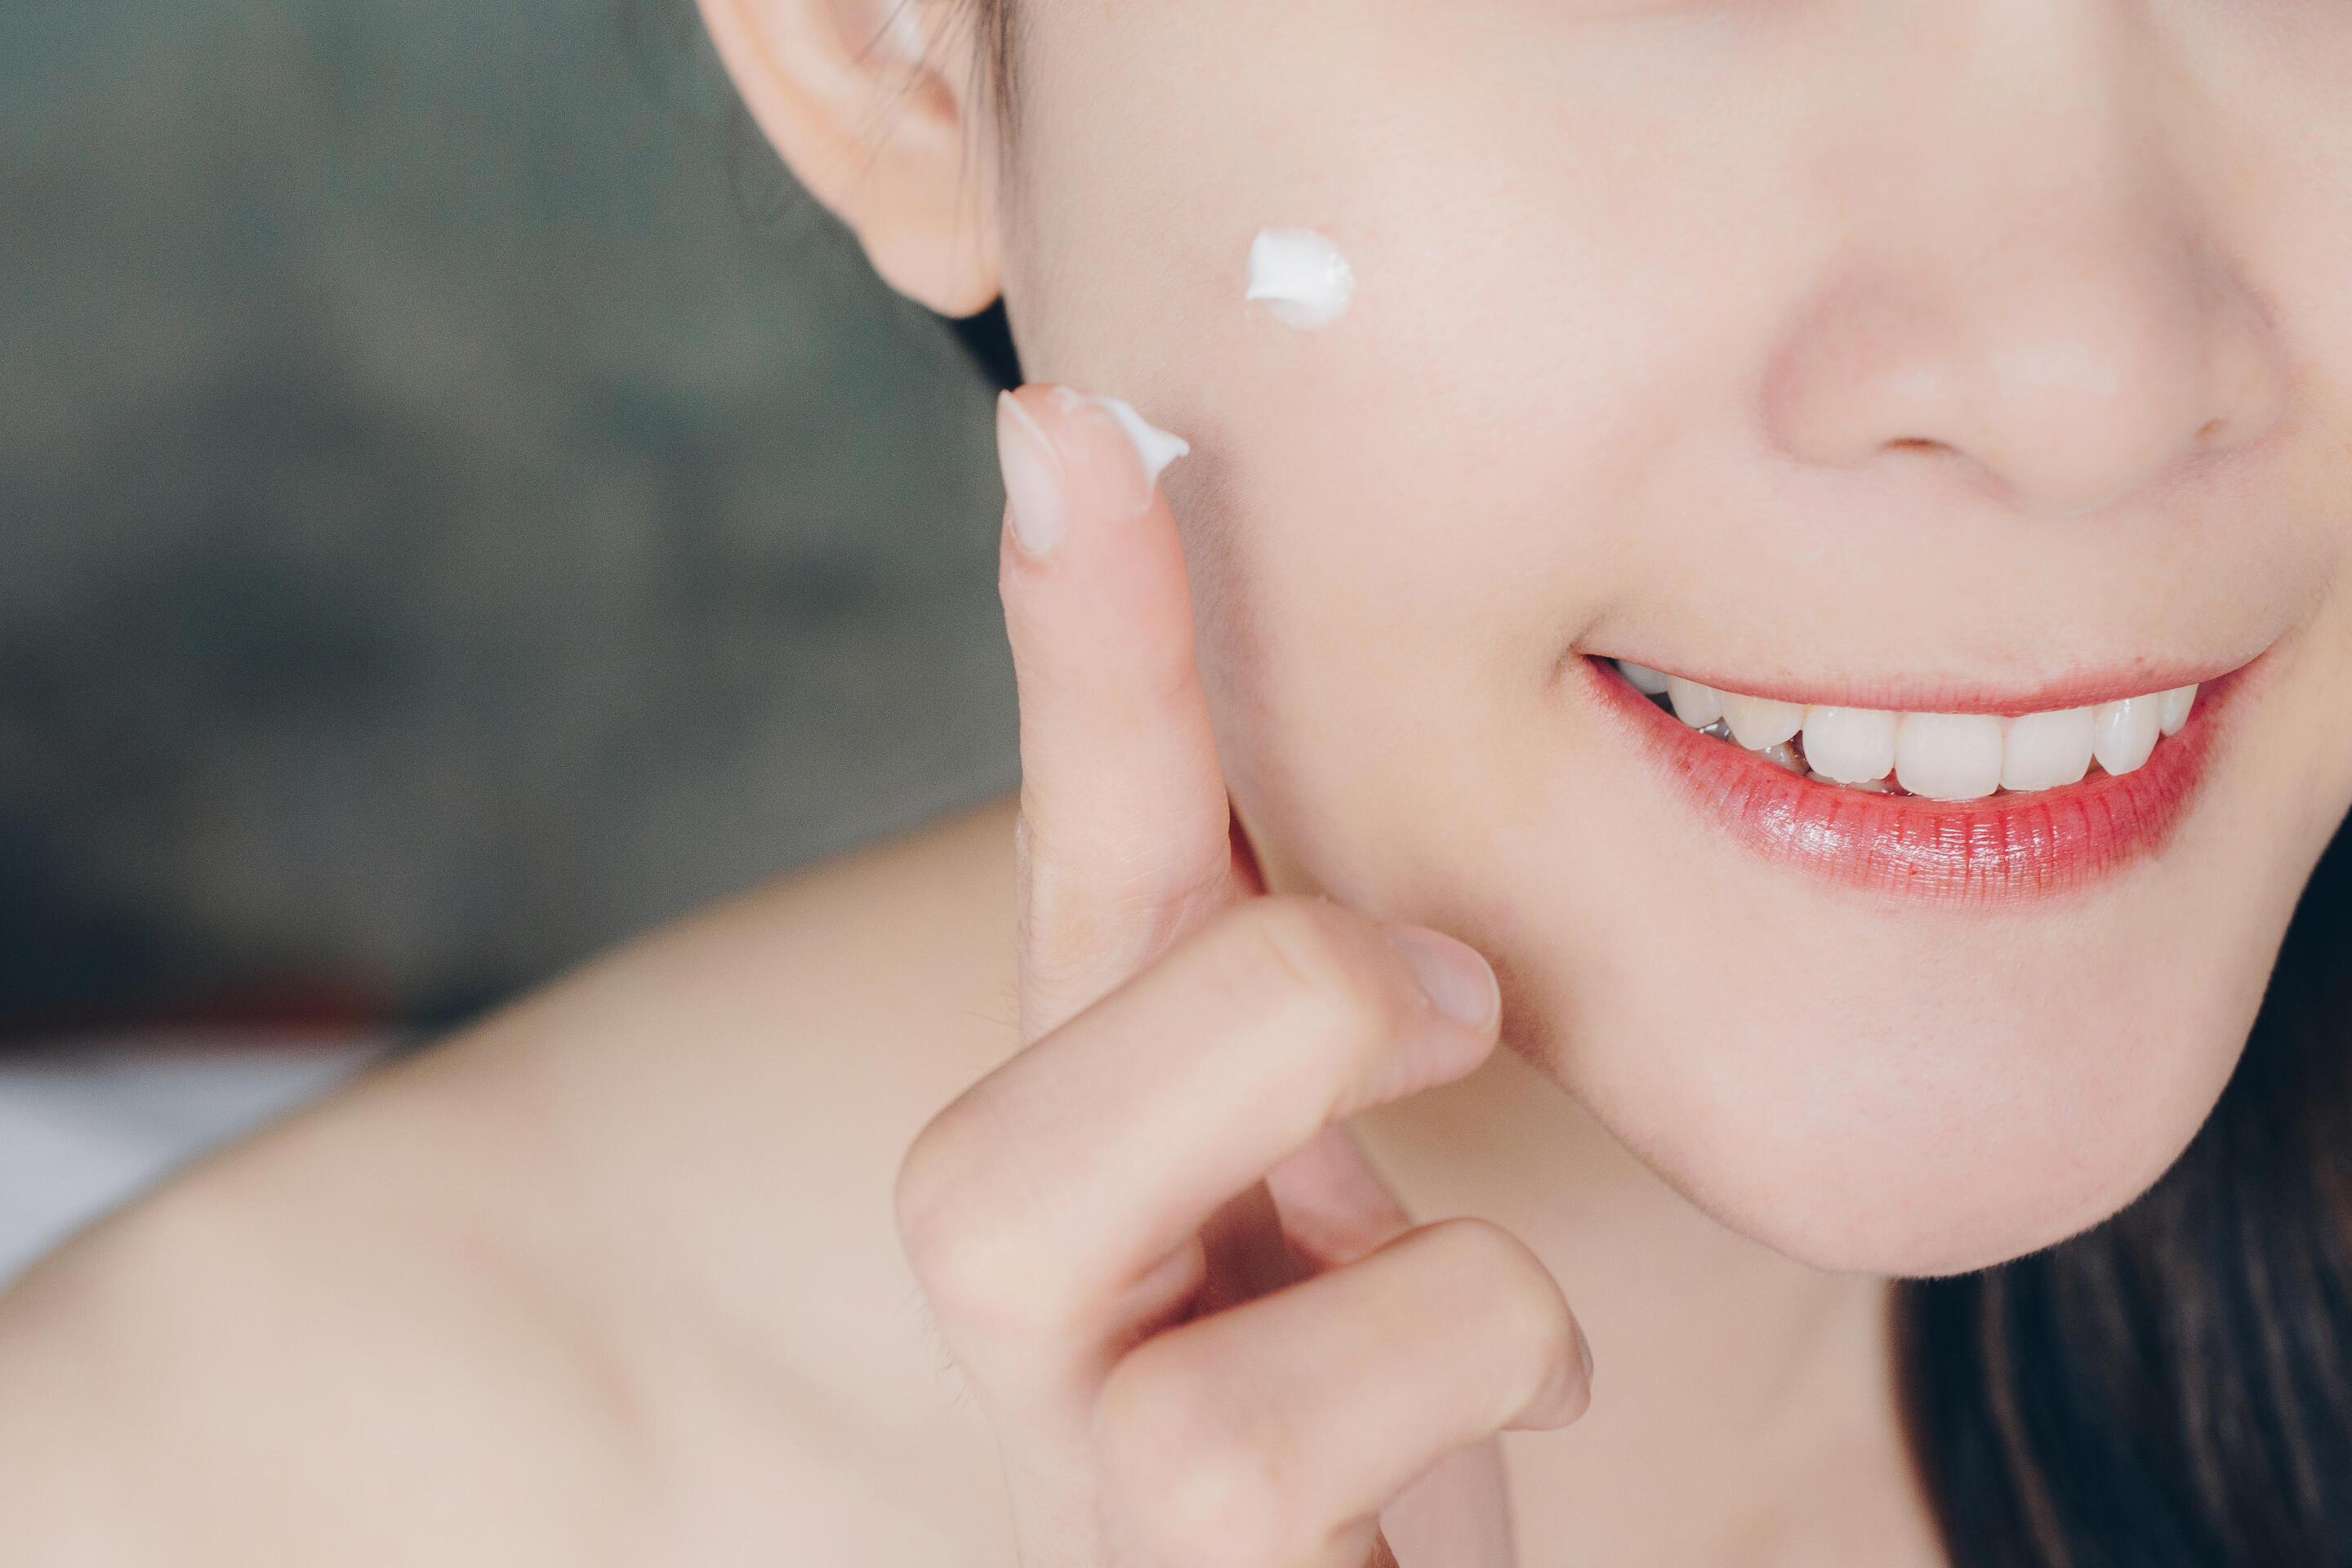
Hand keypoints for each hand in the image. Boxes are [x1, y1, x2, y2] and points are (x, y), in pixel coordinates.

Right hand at [894, 385, 1592, 1566]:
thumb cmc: (1381, 1381)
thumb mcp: (1351, 1155)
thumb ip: (1330, 994)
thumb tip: (1442, 801)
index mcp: (1114, 1141)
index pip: (1069, 869)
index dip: (1072, 659)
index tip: (1067, 422)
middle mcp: (1054, 1307)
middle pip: (971, 1172)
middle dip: (1243, 1015)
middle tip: (1452, 1000)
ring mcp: (1087, 1473)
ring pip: (1068, 1315)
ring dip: (1376, 1269)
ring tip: (1507, 1306)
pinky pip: (1239, 1479)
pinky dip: (1457, 1381)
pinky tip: (1527, 1396)